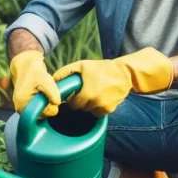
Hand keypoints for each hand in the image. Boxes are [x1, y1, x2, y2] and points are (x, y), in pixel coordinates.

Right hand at [9, 51, 60, 115]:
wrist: (26, 66)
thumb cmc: (35, 72)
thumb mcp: (46, 80)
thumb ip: (53, 93)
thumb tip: (57, 104)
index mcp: (22, 103)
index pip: (43, 114)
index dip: (51, 106)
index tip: (51, 94)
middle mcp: (19, 109)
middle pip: (42, 115)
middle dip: (48, 105)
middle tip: (48, 92)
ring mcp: (21, 108)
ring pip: (41, 112)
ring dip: (46, 104)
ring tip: (44, 92)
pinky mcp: (24, 106)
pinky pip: (38, 110)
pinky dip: (43, 103)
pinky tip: (42, 94)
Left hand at [52, 47, 172, 115]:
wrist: (124, 73)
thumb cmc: (101, 68)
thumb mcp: (83, 65)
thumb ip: (66, 71)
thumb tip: (53, 79)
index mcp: (87, 93)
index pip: (73, 104)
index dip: (72, 99)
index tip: (74, 94)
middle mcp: (95, 102)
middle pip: (81, 108)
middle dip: (80, 102)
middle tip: (83, 93)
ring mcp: (103, 107)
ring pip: (89, 111)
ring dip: (89, 105)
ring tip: (92, 94)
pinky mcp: (110, 109)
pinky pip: (98, 112)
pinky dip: (97, 107)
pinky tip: (100, 98)